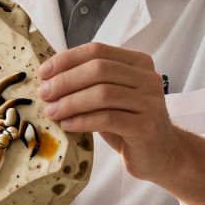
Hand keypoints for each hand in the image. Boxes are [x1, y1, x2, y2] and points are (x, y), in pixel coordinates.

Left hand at [37, 42, 178, 181]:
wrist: (161, 153)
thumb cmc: (128, 122)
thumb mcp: (110, 96)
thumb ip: (89, 82)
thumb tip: (48, 77)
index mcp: (138, 62)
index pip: (97, 50)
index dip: (67, 59)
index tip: (43, 72)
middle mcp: (147, 78)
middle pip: (98, 69)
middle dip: (65, 81)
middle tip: (44, 94)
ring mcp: (150, 102)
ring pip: (102, 94)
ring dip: (70, 102)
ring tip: (52, 112)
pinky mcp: (146, 126)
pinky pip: (108, 119)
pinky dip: (82, 120)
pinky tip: (67, 125)